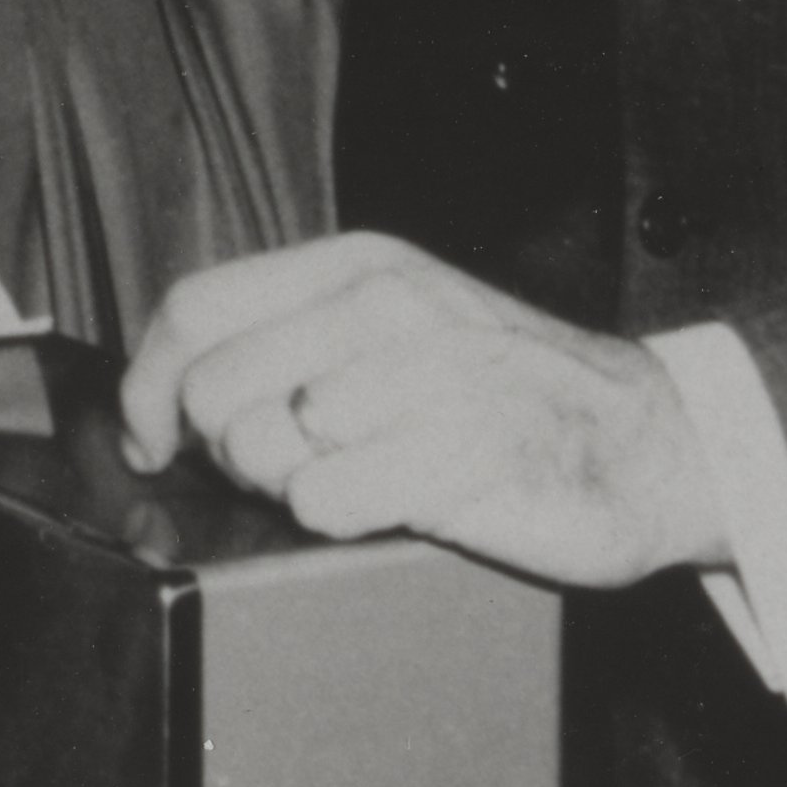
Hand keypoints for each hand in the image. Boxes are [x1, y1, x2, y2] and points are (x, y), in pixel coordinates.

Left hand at [119, 233, 734, 593]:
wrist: (639, 441)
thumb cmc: (499, 391)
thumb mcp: (394, 324)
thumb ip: (288, 335)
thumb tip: (163, 398)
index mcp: (357, 265)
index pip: (195, 309)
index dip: (147, 386)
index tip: (149, 439)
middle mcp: (385, 306)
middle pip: (215, 392)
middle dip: (226, 453)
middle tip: (287, 468)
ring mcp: (423, 376)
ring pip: (261, 449)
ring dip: (288, 487)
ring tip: (356, 477)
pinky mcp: (453, 454)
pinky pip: (322, 504)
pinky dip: (343, 520)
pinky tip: (394, 503)